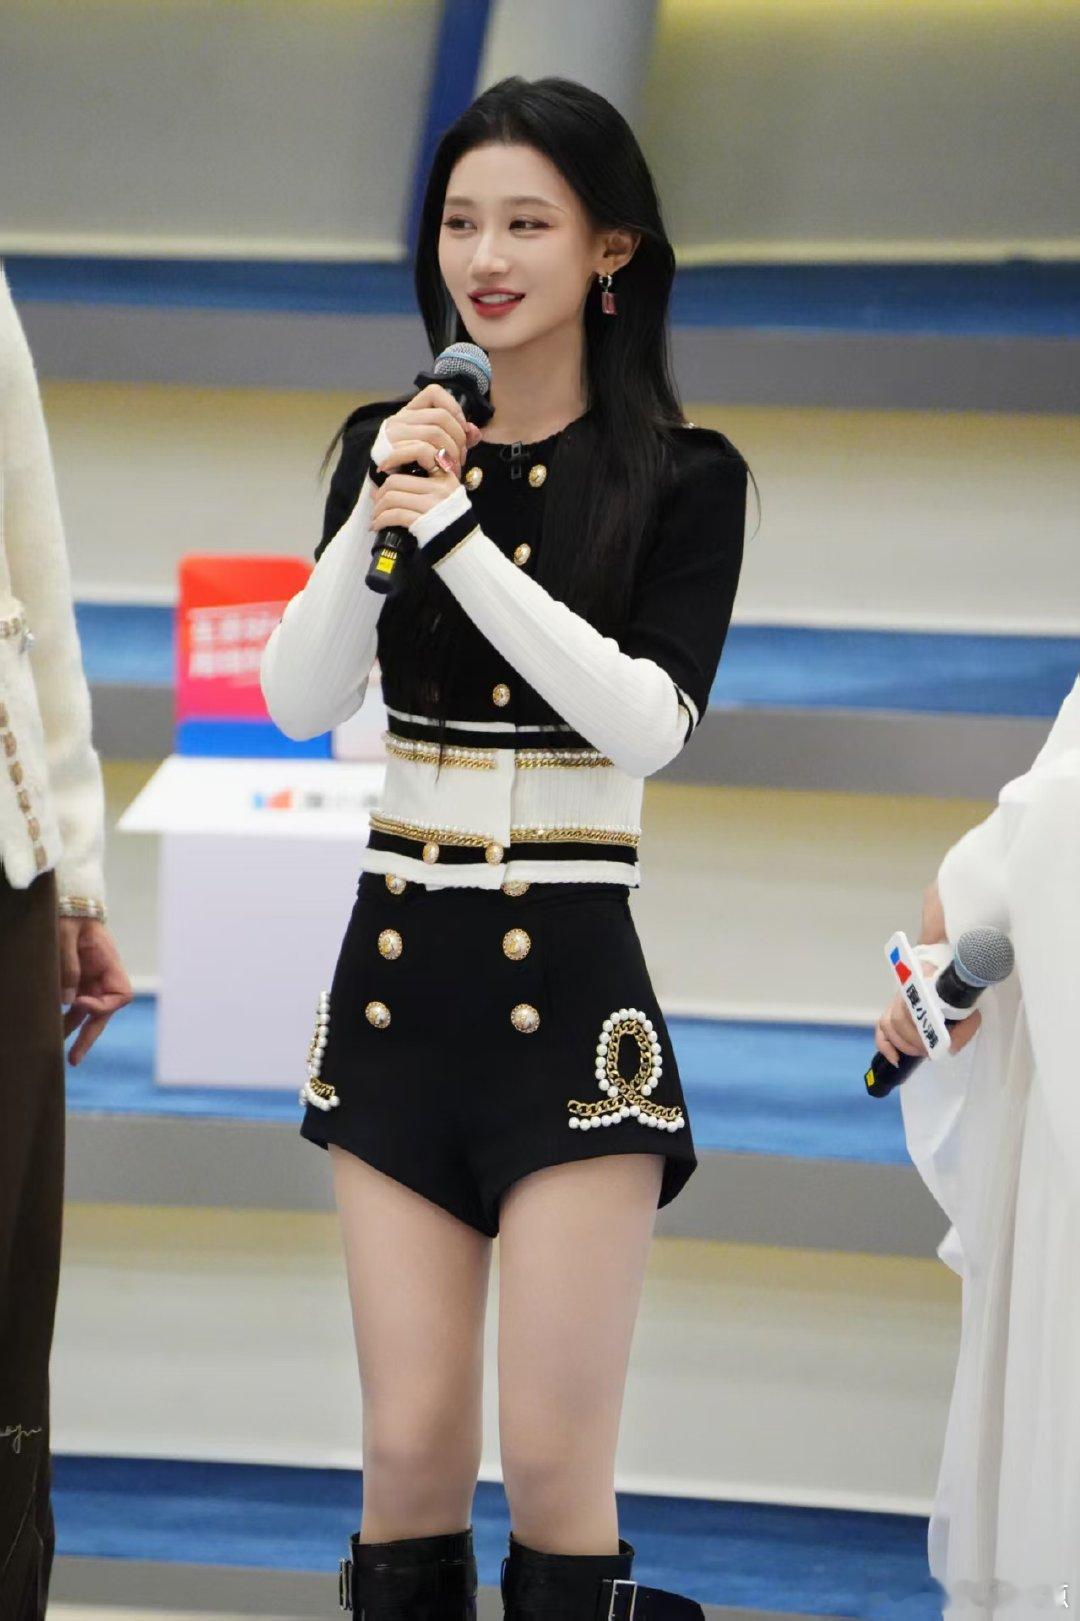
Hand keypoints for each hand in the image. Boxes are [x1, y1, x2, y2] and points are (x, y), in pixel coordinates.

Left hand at [58, 917, 133, 1064]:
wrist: (68, 904)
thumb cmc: (69, 915)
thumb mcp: (64, 935)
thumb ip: (68, 966)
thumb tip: (67, 1002)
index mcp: (110, 963)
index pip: (119, 995)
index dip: (102, 1006)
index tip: (78, 1002)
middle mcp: (104, 976)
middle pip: (104, 1012)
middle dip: (90, 1035)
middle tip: (74, 1058)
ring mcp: (91, 980)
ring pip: (87, 1013)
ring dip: (75, 1032)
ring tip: (60, 1053)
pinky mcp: (77, 981)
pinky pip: (74, 1005)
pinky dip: (66, 1018)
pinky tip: (53, 1031)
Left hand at [371, 433, 471, 531]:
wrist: (462, 545)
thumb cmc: (448, 520)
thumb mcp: (442, 493)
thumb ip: (420, 482)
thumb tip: (384, 478)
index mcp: (445, 474)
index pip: (419, 450)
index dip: (395, 455)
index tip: (382, 467)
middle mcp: (440, 487)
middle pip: (396, 481)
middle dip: (379, 493)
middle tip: (376, 503)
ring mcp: (433, 504)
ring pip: (391, 498)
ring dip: (378, 509)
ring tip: (376, 517)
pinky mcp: (424, 521)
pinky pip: (394, 515)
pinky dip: (381, 521)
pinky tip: (378, 526)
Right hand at [377, 382, 482, 485]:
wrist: (388, 492)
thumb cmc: (415, 470)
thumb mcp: (438, 450)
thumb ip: (458, 439)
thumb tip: (474, 432)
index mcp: (411, 413)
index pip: (434, 393)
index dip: (454, 408)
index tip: (463, 430)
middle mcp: (400, 419)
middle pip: (441, 417)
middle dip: (458, 439)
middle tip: (461, 460)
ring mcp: (393, 434)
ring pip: (435, 433)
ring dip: (451, 454)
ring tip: (452, 470)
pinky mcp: (391, 451)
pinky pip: (423, 450)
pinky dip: (436, 462)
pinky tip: (437, 472)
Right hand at [874, 958, 981, 1068]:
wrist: (954, 986)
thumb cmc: (960, 1000)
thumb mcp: (969, 1014)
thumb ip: (962, 1031)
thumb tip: (949, 1049)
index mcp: (925, 983)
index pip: (915, 1005)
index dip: (922, 1028)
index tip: (934, 1042)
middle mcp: (905, 989)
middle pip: (899, 1018)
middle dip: (914, 1041)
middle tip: (928, 1051)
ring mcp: (895, 1000)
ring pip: (888, 1024)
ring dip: (903, 1044)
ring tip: (920, 1052)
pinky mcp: (890, 1012)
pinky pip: (880, 1030)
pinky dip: (885, 1046)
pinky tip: (896, 1059)